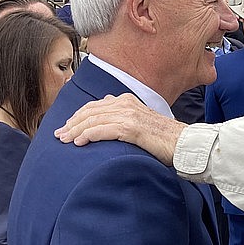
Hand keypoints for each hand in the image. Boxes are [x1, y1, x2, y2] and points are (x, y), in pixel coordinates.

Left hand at [54, 94, 184, 165]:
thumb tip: (109, 126)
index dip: (78, 116)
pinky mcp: (131, 128)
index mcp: (128, 101)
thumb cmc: (166, 139)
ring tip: (65, 140)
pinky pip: (102, 130)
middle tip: (59, 135)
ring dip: (76, 131)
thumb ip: (126, 120)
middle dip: (72, 123)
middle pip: (90, 112)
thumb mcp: (143, 124)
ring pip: (93, 121)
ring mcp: (129, 115)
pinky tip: (79, 143)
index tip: (67, 127)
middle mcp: (126, 104)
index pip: (95, 105)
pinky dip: (88, 136)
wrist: (184, 143)